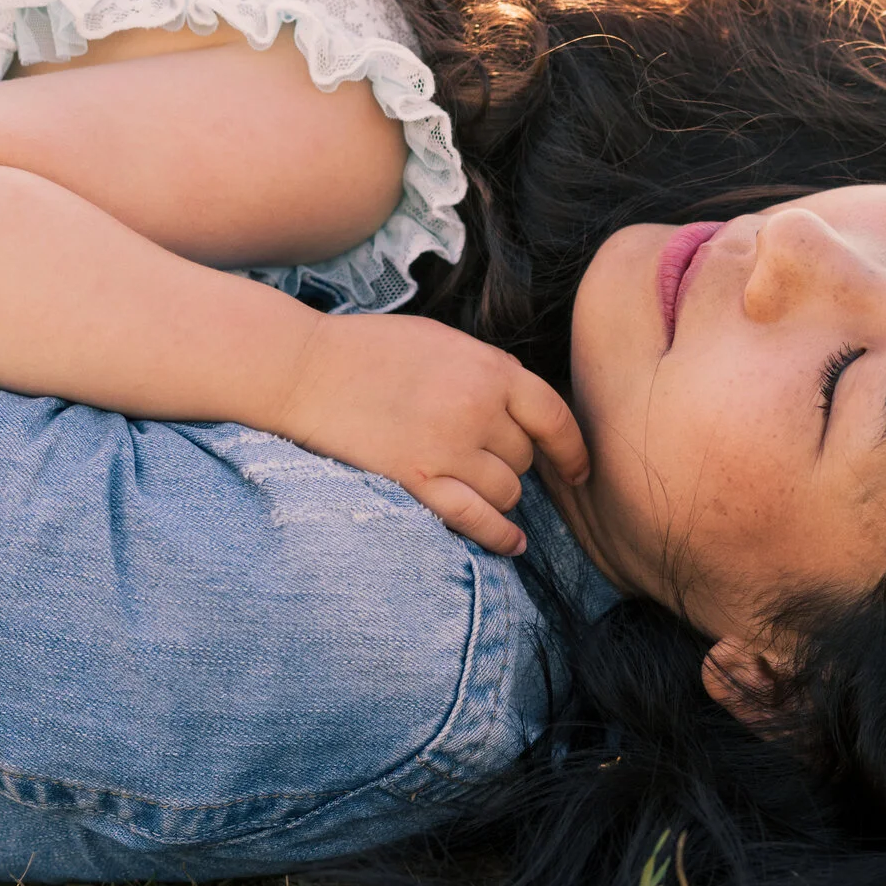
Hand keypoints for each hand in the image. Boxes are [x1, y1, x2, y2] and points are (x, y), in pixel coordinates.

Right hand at [273, 315, 590, 555]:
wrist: (305, 368)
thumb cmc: (372, 350)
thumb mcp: (445, 341)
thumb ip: (488, 373)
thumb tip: (526, 411)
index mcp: (490, 368)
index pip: (554, 417)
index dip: (572, 449)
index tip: (580, 469)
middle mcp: (478, 408)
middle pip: (526, 458)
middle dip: (513, 461)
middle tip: (480, 455)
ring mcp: (448, 447)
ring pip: (506, 491)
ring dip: (498, 493)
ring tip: (473, 483)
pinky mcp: (417, 480)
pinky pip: (476, 519)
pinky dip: (500, 536)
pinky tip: (512, 544)